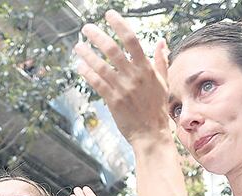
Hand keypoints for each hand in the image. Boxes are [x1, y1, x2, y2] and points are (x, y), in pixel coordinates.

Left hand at [74, 10, 170, 142]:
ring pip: (100, 66)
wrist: (151, 133)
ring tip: (78, 46)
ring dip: (87, 54)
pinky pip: (96, 83)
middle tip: (86, 28)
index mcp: (146, 68)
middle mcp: (134, 76)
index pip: (132, 40)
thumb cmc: (156, 108)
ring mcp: (122, 88)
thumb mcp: (163, 82)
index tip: (109, 15)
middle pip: (113, 50)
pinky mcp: (112, 101)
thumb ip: (160, 61)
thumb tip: (161, 42)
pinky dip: (87, 73)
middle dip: (97, 36)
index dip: (119, 25)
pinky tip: (80, 66)